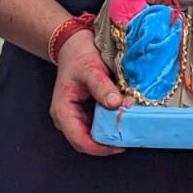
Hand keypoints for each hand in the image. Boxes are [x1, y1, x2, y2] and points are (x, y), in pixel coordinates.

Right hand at [49, 29, 126, 155]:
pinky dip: (110, 124)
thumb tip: (116, 104)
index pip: (80, 140)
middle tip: (129, 138)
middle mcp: (67, 118)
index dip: (100, 148)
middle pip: (87, 142)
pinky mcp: (85, 111)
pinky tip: (124, 119)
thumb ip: (102, 87)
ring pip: (93, 134)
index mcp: (63, 111)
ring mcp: (76, 115)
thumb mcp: (90, 68)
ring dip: (110, 134)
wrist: (73, 44)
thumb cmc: (78, 55)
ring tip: (129, 130)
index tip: (120, 146)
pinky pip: (98, 124)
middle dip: (107, 143)